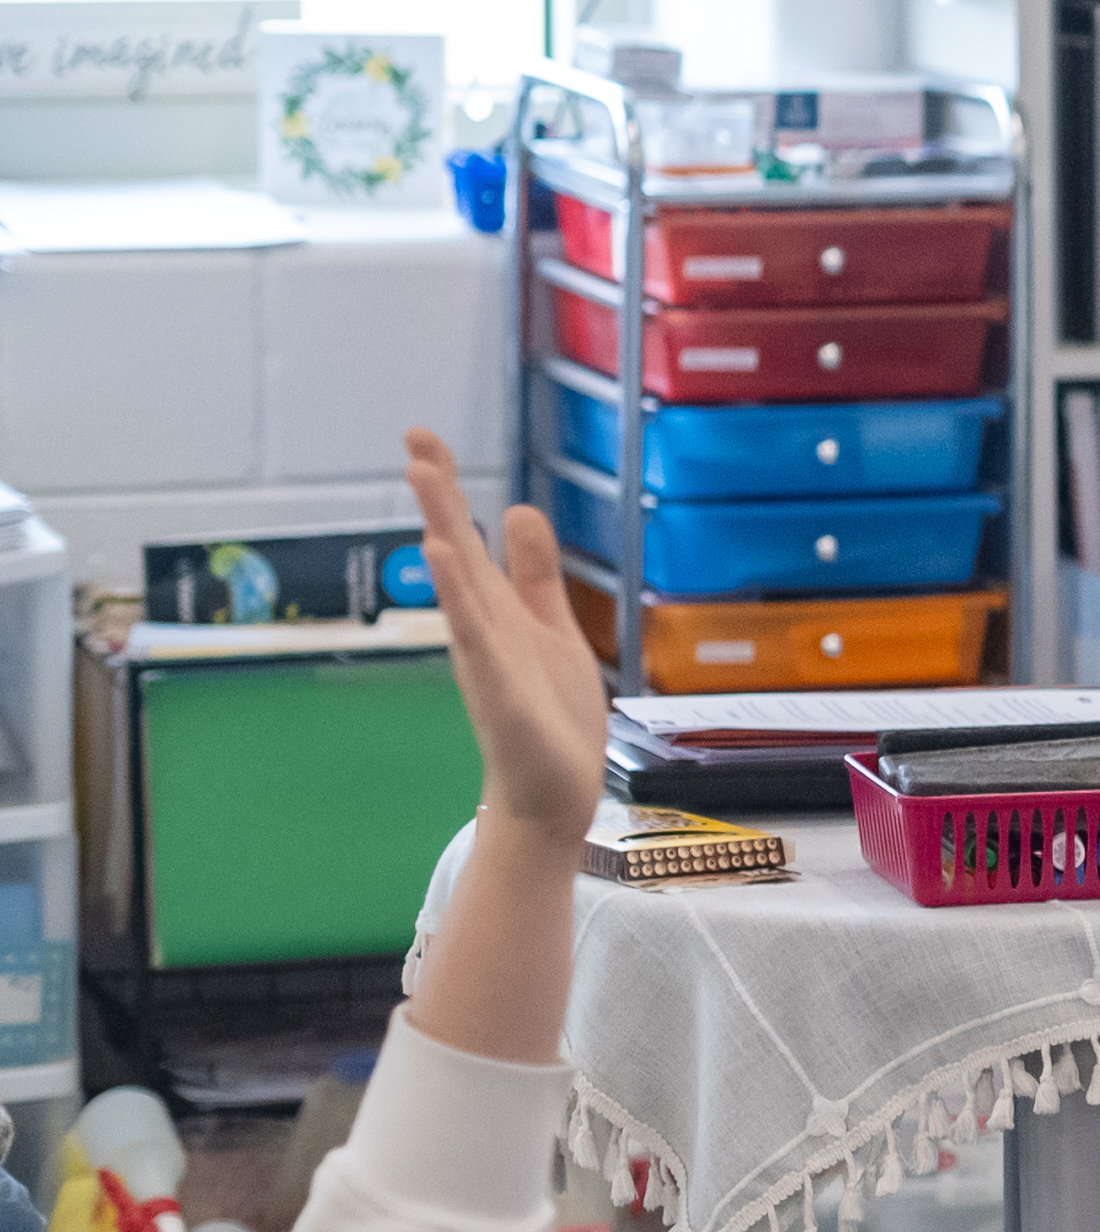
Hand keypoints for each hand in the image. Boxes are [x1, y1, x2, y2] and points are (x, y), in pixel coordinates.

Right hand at [404, 430, 607, 837]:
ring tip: (425, 481)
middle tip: (415, 438)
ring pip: (461, 585)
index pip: (467, 537)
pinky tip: (443, 559)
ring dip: (443, 532)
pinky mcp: (499, 691)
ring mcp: (486, 657)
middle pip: (455, 550)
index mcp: (494, 610)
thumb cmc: (548, 713)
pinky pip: (476, 638)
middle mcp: (481, 626)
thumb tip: (519, 508)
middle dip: (439, 495)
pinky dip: (459, 599)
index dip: (448, 488)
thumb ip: (536, 573)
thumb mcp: (550, 626)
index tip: (422, 437)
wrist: (553, 793)